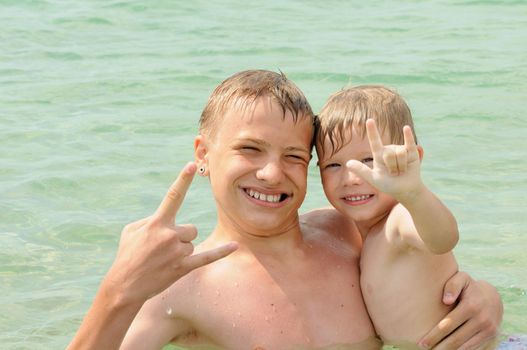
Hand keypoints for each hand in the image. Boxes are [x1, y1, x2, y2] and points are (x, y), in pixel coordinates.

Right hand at [105, 162, 237, 303]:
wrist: (125, 285)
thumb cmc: (127, 254)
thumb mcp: (131, 230)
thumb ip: (151, 220)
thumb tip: (167, 218)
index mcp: (157, 223)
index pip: (173, 196)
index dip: (183, 180)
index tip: (191, 165)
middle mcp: (169, 235)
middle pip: (190, 228)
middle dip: (180, 237)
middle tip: (162, 250)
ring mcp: (177, 252)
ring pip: (192, 243)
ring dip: (181, 250)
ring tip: (164, 261)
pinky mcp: (183, 267)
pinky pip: (207, 256)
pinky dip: (221, 251)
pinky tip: (235, 246)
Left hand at [346, 119, 422, 200]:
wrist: (404, 190)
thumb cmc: (387, 184)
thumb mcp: (373, 179)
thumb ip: (361, 171)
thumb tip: (348, 163)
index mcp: (379, 154)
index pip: (374, 141)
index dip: (372, 131)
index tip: (369, 120)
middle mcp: (389, 149)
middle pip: (389, 154)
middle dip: (392, 166)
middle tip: (394, 173)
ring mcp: (401, 149)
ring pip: (400, 154)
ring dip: (401, 166)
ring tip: (401, 170)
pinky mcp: (412, 152)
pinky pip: (410, 142)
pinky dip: (408, 136)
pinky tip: (406, 128)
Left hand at [418, 271, 501, 349]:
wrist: (493, 296)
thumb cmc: (469, 287)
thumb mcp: (461, 278)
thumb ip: (452, 285)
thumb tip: (446, 300)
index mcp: (471, 306)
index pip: (448, 325)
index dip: (434, 335)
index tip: (422, 342)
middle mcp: (481, 319)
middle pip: (456, 339)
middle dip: (439, 346)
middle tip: (424, 348)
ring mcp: (488, 329)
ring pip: (464, 346)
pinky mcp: (491, 336)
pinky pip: (473, 347)